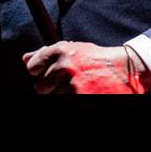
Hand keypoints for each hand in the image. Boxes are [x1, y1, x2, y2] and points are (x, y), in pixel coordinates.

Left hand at [21, 41, 147, 93]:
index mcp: (61, 51)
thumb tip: (25, 59)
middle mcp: (65, 67)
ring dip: (63, 94)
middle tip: (68, 82)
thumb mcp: (73, 49)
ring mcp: (72, 86)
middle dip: (50, 87)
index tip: (50, 73)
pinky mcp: (80, 98)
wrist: (125, 71)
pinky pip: (63, 101)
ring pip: (53, 97)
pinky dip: (71, 98)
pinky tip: (83, 92)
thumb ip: (47, 53)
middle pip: (40, 87)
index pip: (33, 67)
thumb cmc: (97, 59)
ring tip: (79, 86)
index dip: (40, 71)